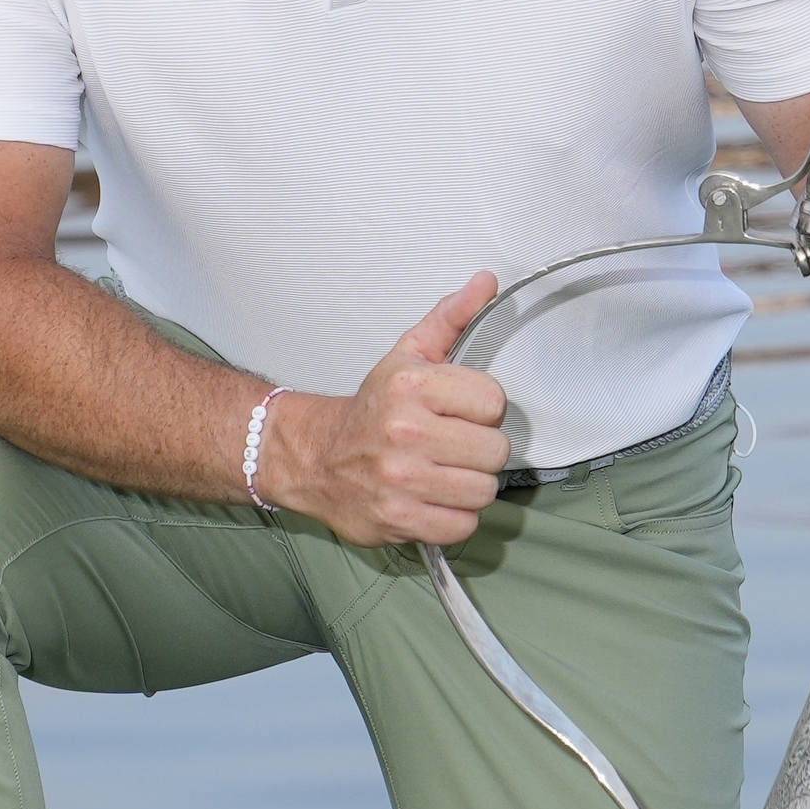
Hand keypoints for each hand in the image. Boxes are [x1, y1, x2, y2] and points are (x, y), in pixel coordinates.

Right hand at [265, 276, 510, 547]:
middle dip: (479, 452)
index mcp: (412, 386)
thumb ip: (451, 319)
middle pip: (495, 451)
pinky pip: (461, 525)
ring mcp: (400, 478)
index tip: (461, 414)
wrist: (313, 457)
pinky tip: (433, 500)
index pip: (494, 402)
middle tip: (452, 447)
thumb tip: (485, 283)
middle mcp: (405, 431)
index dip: (483, 411)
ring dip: (468, 487)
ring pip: (483, 491)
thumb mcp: (407, 356)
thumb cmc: (371, 410)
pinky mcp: (397, 518)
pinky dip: (453, 518)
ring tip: (443, 474)